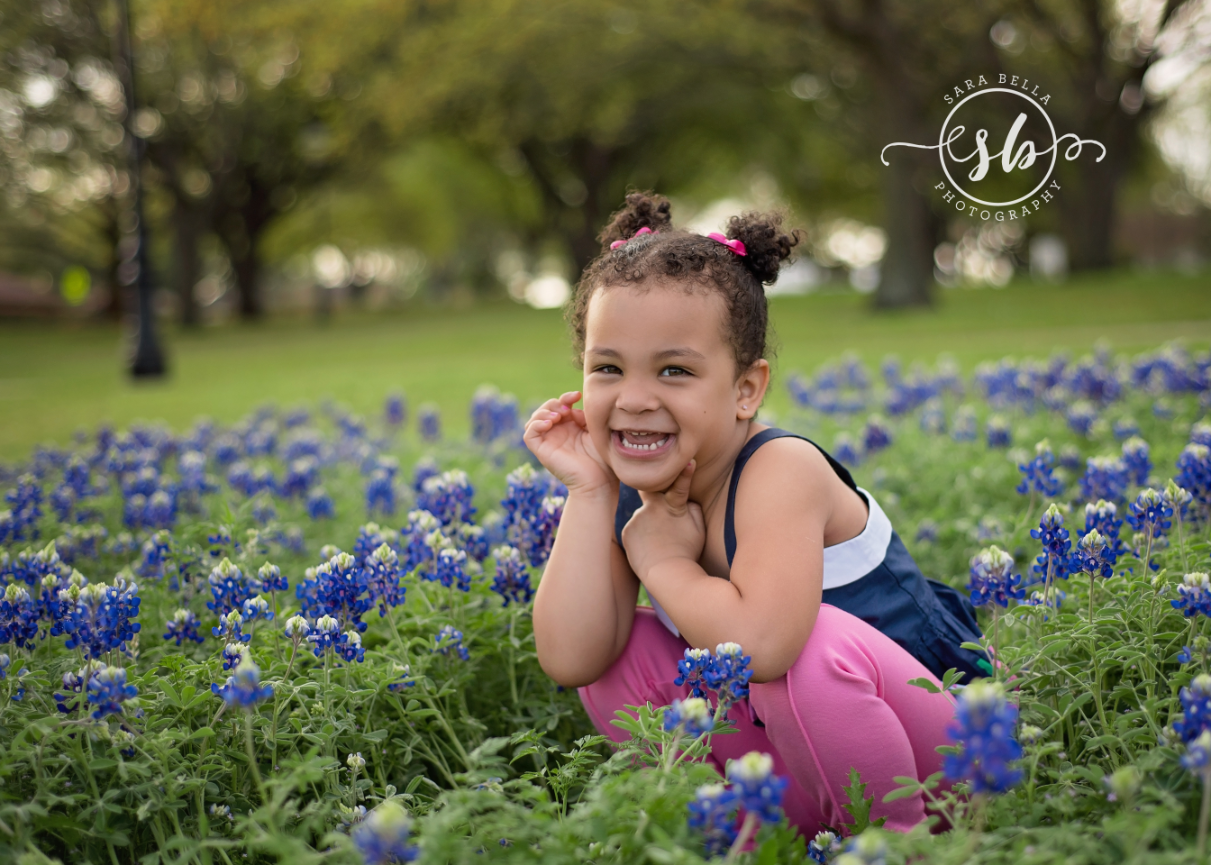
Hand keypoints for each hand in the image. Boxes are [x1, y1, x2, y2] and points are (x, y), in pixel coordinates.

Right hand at [523, 391, 613, 494]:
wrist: (600, 482)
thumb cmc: (602, 460)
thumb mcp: (595, 431)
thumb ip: (583, 416)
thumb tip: (572, 409)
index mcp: (570, 428)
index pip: (560, 406)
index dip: (565, 397)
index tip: (578, 395)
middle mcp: (557, 434)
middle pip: (545, 409)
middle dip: (554, 403)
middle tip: (568, 409)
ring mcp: (549, 442)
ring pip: (534, 419)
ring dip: (544, 411)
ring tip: (559, 416)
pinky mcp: (542, 451)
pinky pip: (529, 434)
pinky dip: (536, 424)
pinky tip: (550, 423)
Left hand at [620, 460, 705, 579]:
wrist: (666, 574)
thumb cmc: (687, 552)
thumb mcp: (698, 528)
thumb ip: (691, 508)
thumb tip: (685, 497)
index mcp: (672, 506)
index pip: (679, 484)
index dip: (684, 473)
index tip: (689, 461)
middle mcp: (651, 508)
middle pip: (649, 490)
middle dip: (652, 488)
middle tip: (655, 497)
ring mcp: (636, 519)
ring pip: (644, 515)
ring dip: (649, 523)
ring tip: (659, 543)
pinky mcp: (626, 531)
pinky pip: (635, 528)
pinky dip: (640, 536)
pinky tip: (649, 548)